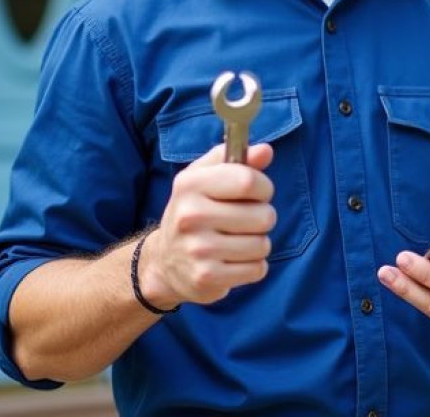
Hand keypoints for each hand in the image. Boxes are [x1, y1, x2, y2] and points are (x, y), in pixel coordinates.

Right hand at [138, 143, 276, 307]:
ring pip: (262, 245)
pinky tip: (234, 261)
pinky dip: (252, 266)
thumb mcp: (204, 177)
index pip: (248, 180)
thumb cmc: (194, 210)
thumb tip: (265, 151)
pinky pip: (257, 269)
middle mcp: (190, 216)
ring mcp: (198, 249)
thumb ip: (235, 159)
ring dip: (258, 243)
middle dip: (263, 217)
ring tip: (238, 241)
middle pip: (263, 216)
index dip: (263, 187)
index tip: (256, 193)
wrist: (164, 261)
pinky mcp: (207, 277)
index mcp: (191, 185)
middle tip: (245, 221)